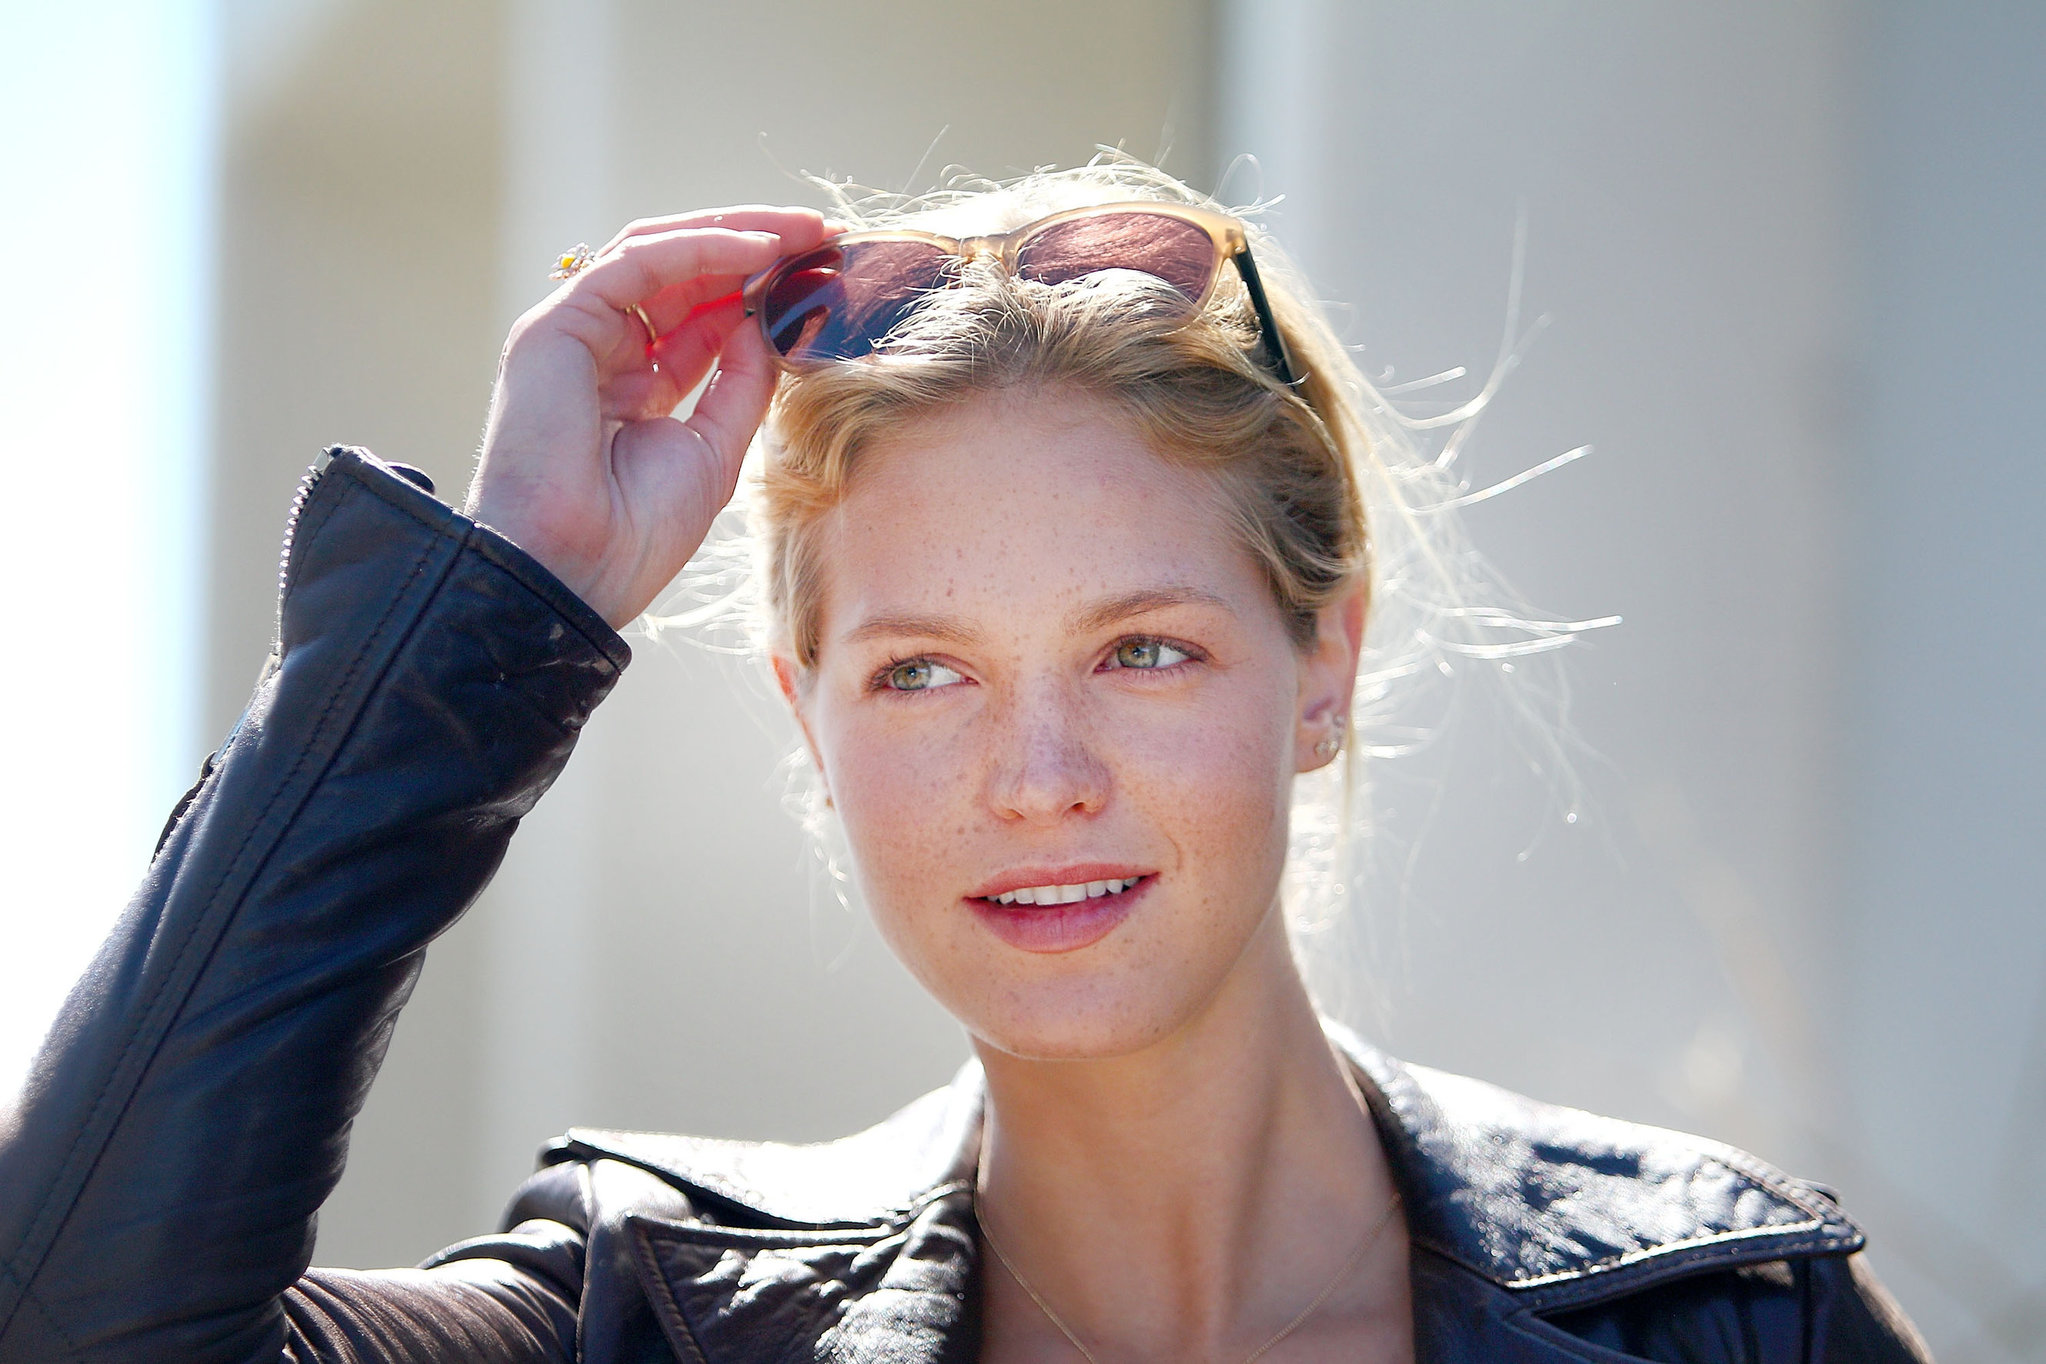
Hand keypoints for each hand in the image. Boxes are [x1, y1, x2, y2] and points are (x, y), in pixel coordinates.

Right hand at [466, 206, 829, 627]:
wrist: (574, 573)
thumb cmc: (634, 534)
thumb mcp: (714, 449)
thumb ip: (741, 383)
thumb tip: (769, 320)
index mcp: (633, 387)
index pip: (699, 315)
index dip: (760, 290)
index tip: (822, 274)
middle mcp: (601, 352)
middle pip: (681, 274)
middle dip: (754, 249)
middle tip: (822, 234)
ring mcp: (574, 335)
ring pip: (657, 253)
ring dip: (735, 234)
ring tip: (803, 233)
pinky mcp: (556, 325)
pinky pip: (637, 263)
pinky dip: (702, 248)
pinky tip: (762, 248)